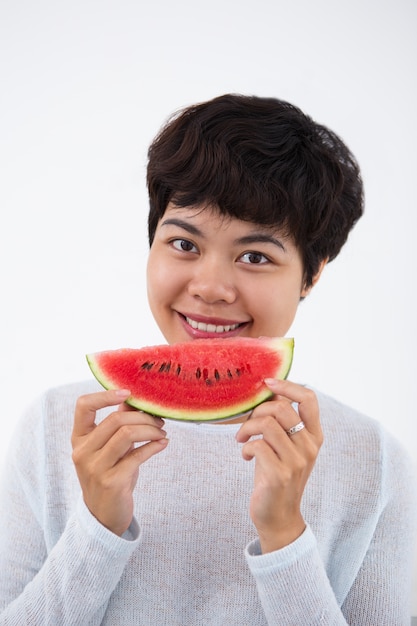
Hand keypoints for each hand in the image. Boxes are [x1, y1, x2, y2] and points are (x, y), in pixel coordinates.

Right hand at [71, 389, 167, 535]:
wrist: (104, 515)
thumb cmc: (109, 474)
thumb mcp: (109, 448)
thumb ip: (118, 423)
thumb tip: (135, 399)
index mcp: (79, 439)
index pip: (84, 406)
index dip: (106, 395)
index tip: (128, 393)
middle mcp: (82, 452)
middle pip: (115, 420)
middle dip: (143, 417)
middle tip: (158, 420)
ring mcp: (95, 468)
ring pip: (127, 434)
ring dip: (151, 430)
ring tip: (162, 433)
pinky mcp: (112, 482)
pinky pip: (138, 455)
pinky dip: (155, 446)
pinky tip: (163, 444)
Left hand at [235, 379, 322, 552]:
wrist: (278, 517)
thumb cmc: (277, 475)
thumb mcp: (286, 446)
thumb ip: (283, 421)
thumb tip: (270, 389)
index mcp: (314, 436)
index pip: (309, 398)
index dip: (288, 385)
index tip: (267, 382)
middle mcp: (309, 447)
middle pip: (281, 408)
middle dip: (257, 411)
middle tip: (248, 425)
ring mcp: (296, 462)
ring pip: (267, 424)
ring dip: (247, 428)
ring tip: (242, 439)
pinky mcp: (280, 475)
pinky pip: (257, 445)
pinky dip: (245, 447)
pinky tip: (245, 455)